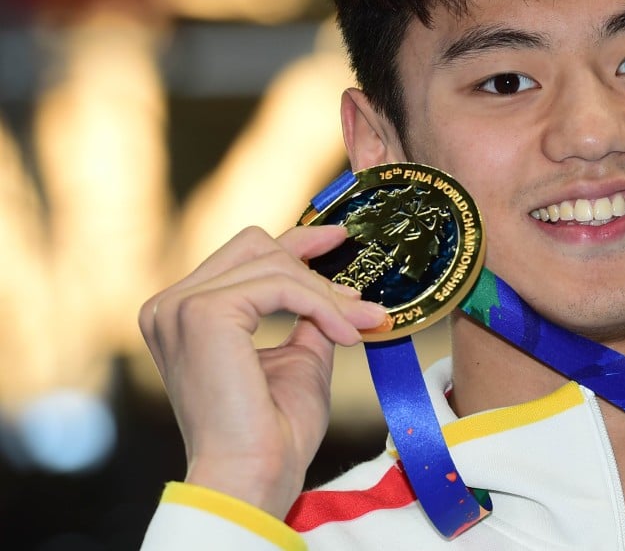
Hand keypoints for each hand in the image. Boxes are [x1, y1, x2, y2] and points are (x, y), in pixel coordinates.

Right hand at [139, 224, 387, 517]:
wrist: (252, 475)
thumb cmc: (271, 432)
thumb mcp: (297, 358)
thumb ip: (307, 317)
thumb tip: (339, 290)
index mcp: (183, 315)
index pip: (241, 258)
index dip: (294, 243)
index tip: (336, 241)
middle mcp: (171, 305)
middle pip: (254, 247)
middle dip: (312, 264)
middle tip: (357, 296)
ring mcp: (181, 306)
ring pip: (273, 265)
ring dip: (326, 295)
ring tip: (361, 325)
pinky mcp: (203, 312)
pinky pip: (281, 286)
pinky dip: (320, 305)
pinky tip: (345, 333)